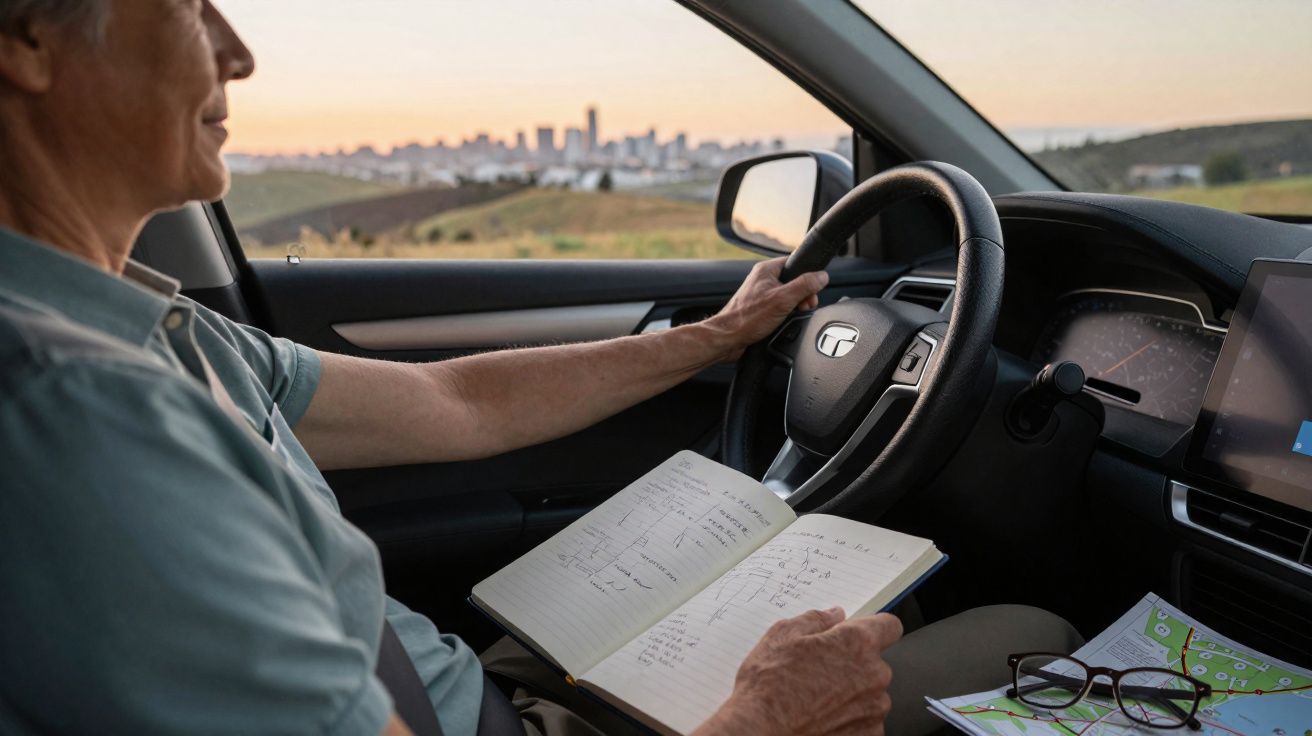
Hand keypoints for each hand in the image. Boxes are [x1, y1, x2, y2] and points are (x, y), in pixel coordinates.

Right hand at [693, 608, 901, 735]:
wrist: (760, 732)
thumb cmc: (769, 686)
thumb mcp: (782, 636)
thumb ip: (815, 619)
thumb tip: (833, 615)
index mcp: (856, 643)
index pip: (889, 626)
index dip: (874, 628)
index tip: (859, 635)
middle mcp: (874, 675)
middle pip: (876, 662)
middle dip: (854, 663)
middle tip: (821, 669)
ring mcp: (874, 709)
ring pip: (871, 693)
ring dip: (853, 692)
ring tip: (817, 698)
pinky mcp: (869, 734)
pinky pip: (866, 719)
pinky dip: (850, 718)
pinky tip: (822, 716)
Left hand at [703, 257, 828, 361]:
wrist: (728, 339)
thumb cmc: (747, 318)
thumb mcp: (783, 299)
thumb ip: (804, 286)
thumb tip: (822, 276)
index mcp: (766, 270)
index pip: (795, 263)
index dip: (808, 276)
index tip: (812, 290)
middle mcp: (763, 280)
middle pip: (794, 282)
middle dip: (803, 295)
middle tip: (804, 306)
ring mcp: (761, 295)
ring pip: (788, 297)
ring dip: (795, 307)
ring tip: (792, 315)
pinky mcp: (761, 310)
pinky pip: (781, 308)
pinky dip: (786, 315)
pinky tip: (784, 322)